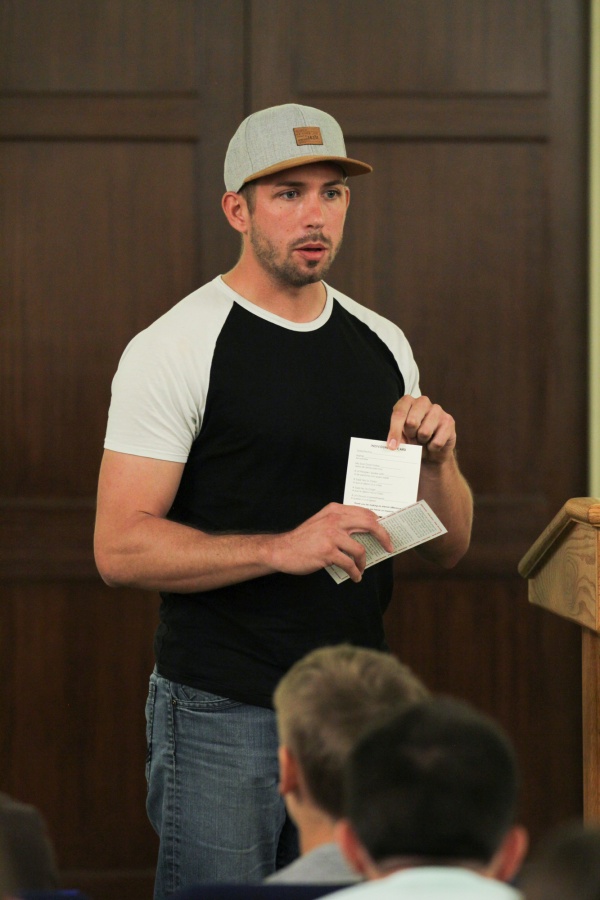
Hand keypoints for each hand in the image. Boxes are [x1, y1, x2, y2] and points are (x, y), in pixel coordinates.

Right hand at [266, 503, 393, 583]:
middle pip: (370, 524)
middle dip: (384, 537)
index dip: (380, 523)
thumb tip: (366, 533)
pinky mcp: (327, 552)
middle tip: (389, 547)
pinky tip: (354, 577)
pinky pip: (349, 564)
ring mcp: (331, 535)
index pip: (365, 513)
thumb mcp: (322, 522)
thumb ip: (340, 523)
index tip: (386, 532)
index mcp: (335, 510)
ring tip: (361, 569)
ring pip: (360, 549)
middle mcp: (334, 520)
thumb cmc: (304, 539)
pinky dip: (355, 572)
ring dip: (364, 562)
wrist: (282, 550)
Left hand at [387, 395, 456, 463]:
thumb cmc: (414, 439)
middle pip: (412, 421)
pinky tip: (433, 444)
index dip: (394, 431)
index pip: (399, 413)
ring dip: (422, 441)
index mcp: (407, 402)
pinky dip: (433, 448)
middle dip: (410, 435)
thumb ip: (397, 437)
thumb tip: (394, 445)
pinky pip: (437, 441)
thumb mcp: (402, 436)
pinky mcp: (449, 421)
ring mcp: (437, 410)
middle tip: (413, 438)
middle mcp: (423, 402)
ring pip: (424, 432)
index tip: (392, 446)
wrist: (432, 450)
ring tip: (423, 440)